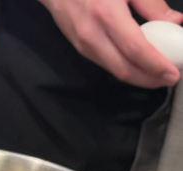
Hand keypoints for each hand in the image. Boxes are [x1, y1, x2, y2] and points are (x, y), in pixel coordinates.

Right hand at [37, 0, 182, 87]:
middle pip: (123, 69)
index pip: (135, 49)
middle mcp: (92, 36)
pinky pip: (105, 64)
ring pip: (113, 70)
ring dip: (136, 77)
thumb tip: (174, 21)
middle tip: (167, 80)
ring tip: (156, 76)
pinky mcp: (79, 49)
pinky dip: (124, 69)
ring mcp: (83, 45)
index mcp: (107, 14)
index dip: (155, 65)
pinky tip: (137, 66)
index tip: (172, 73)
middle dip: (148, 80)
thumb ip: (150, 3)